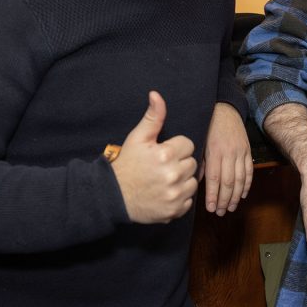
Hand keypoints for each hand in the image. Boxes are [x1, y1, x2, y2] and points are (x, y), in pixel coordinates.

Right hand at [112, 91, 198, 223]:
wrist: (113, 197)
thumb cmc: (126, 165)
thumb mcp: (137, 138)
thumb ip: (152, 117)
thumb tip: (156, 95)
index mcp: (166, 154)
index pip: (188, 145)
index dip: (175, 147)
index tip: (163, 153)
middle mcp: (173, 175)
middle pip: (192, 163)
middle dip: (180, 163)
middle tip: (163, 167)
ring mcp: (174, 195)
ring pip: (193, 182)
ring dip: (182, 181)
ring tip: (164, 180)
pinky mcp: (174, 211)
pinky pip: (188, 201)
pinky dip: (179, 199)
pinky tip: (165, 194)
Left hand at [202, 103, 252, 215]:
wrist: (224, 110)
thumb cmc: (208, 127)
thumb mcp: (200, 142)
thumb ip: (200, 163)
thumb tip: (196, 182)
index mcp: (214, 151)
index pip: (214, 178)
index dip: (213, 195)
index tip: (211, 208)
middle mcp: (229, 153)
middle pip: (229, 182)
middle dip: (225, 199)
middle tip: (221, 212)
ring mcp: (240, 152)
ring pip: (240, 179)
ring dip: (236, 196)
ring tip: (231, 207)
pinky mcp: (248, 151)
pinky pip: (249, 170)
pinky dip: (247, 184)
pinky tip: (243, 194)